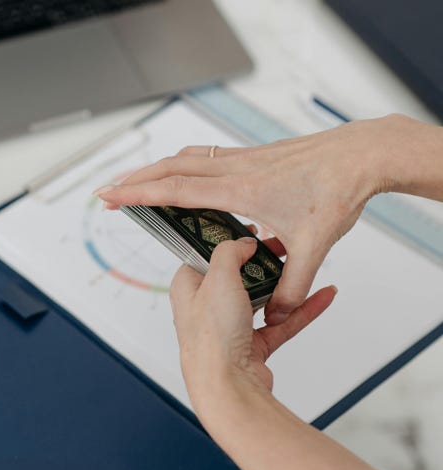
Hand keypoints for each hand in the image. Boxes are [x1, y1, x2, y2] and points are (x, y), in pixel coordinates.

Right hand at [95, 114, 438, 324]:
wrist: (361, 154)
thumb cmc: (338, 189)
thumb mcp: (314, 246)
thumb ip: (293, 286)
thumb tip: (279, 313)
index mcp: (239, 190)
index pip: (175, 190)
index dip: (138, 193)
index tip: (110, 194)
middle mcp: (234, 170)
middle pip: (170, 168)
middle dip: (135, 178)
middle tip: (110, 189)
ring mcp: (243, 160)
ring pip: (187, 159)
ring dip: (159, 168)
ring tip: (140, 181)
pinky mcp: (253, 157)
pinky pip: (208, 157)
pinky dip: (186, 164)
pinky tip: (188, 175)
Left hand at [169, 237, 336, 417]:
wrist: (228, 386)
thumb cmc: (212, 337)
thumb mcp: (218, 277)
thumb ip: (230, 252)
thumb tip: (242, 242)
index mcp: (188, 287)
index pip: (207, 255)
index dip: (229, 242)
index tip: (252, 230)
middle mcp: (207, 306)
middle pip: (238, 275)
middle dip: (263, 261)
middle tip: (283, 245)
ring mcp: (230, 327)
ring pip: (262, 298)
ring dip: (284, 285)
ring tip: (304, 265)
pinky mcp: (252, 345)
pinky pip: (281, 322)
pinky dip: (301, 310)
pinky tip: (323, 295)